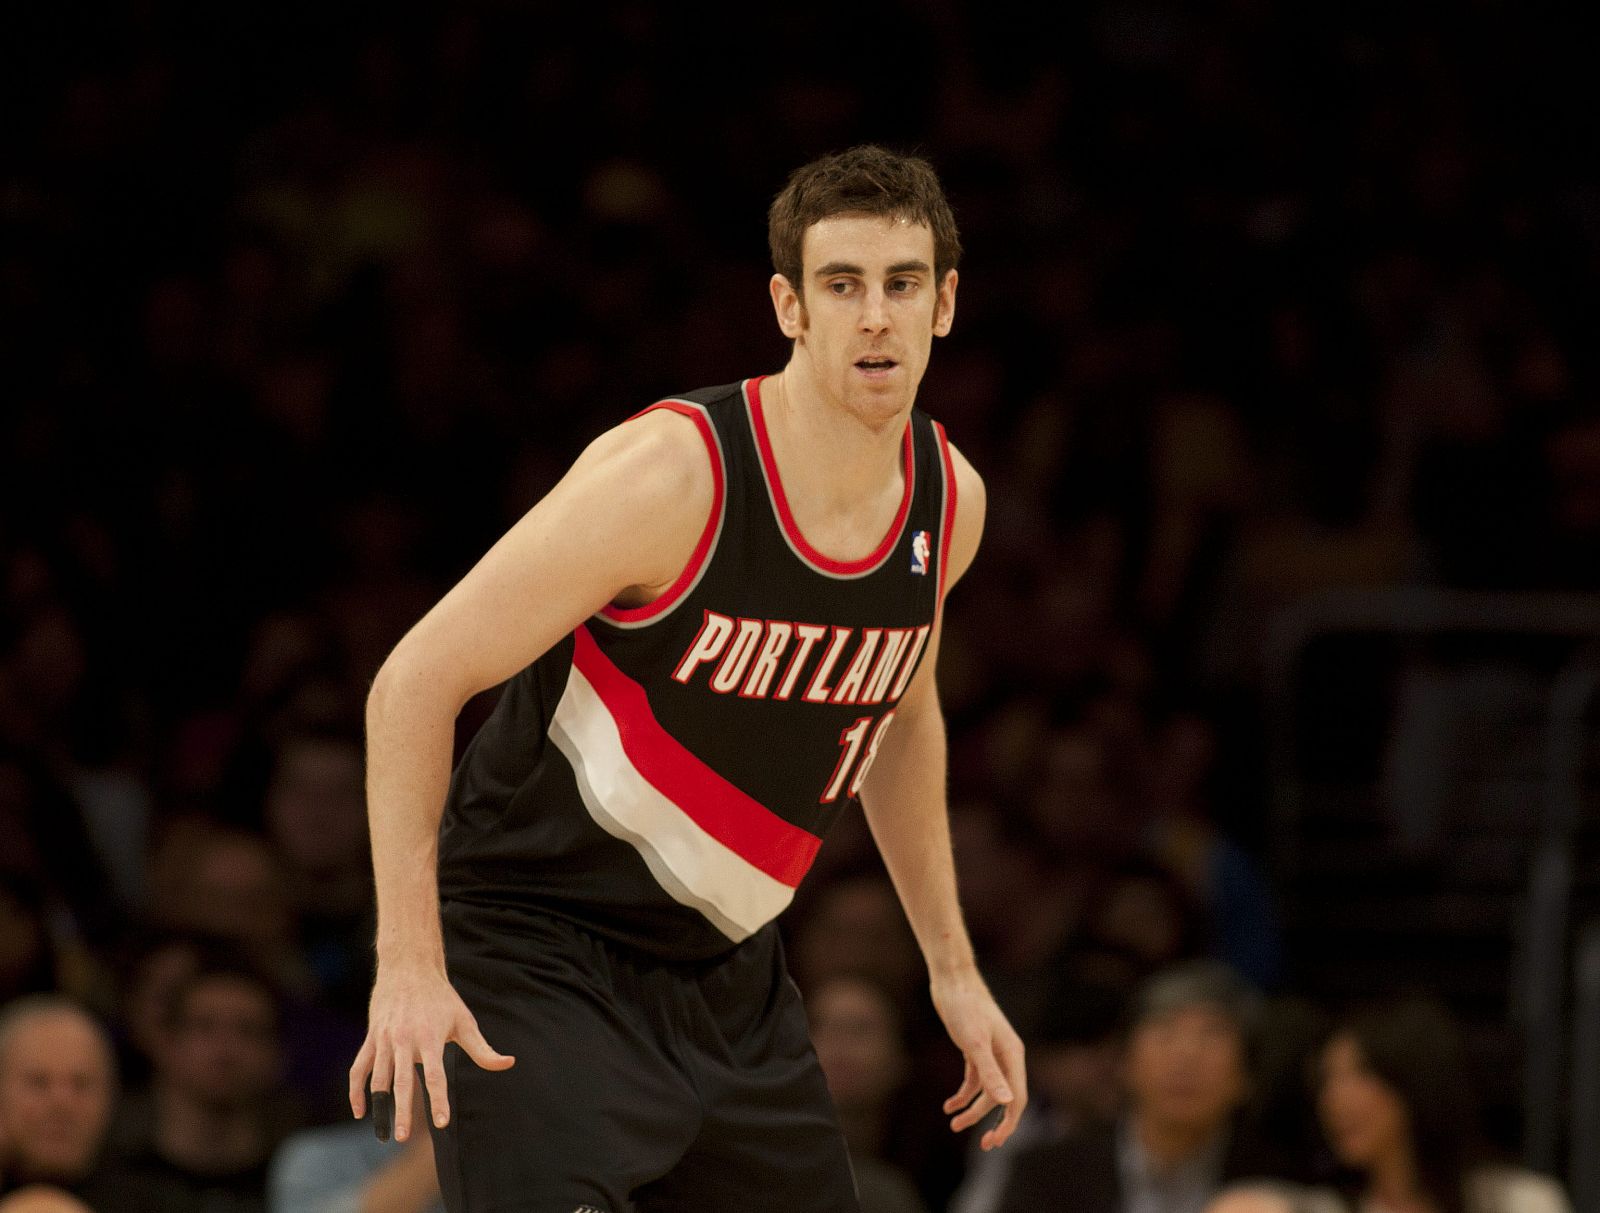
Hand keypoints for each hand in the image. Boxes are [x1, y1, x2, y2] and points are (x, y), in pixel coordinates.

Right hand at [349, 962, 515, 1142]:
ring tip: (384, 1134)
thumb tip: (508, 1064)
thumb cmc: (441, 998)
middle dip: (403, 1111)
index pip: (434, 1075)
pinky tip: (361, 1112)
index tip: (441, 1122)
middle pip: (402, 1081)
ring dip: (379, 1107)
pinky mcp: (371, 1038)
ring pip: (378, 1079)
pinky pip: (358, 1069)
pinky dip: (356, 1091)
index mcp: (429, 1037)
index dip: (438, 1099)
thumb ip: (482, 1049)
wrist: (409, 969)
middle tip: (403, 1137)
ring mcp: (384, 1039)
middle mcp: (404, 1039)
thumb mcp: (464, 1021)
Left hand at [931, 970, 1026, 1151]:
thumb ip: (990, 1074)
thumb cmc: (965, 1007)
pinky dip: (963, 1094)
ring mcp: (990, 1052)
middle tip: (982, 1145)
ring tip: (952, 1124)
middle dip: (991, 1121)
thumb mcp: (975, 1043)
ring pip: (986, 1090)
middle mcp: (1005, 1056)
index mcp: (1013, 1056)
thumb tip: (1006, 1103)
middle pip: (1003, 1098)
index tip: (993, 1142)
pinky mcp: (974, 1048)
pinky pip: (973, 1079)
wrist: (951, 980)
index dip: (1007, 1123)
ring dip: (972, 1109)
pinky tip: (948, 1105)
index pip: (1017, 1098)